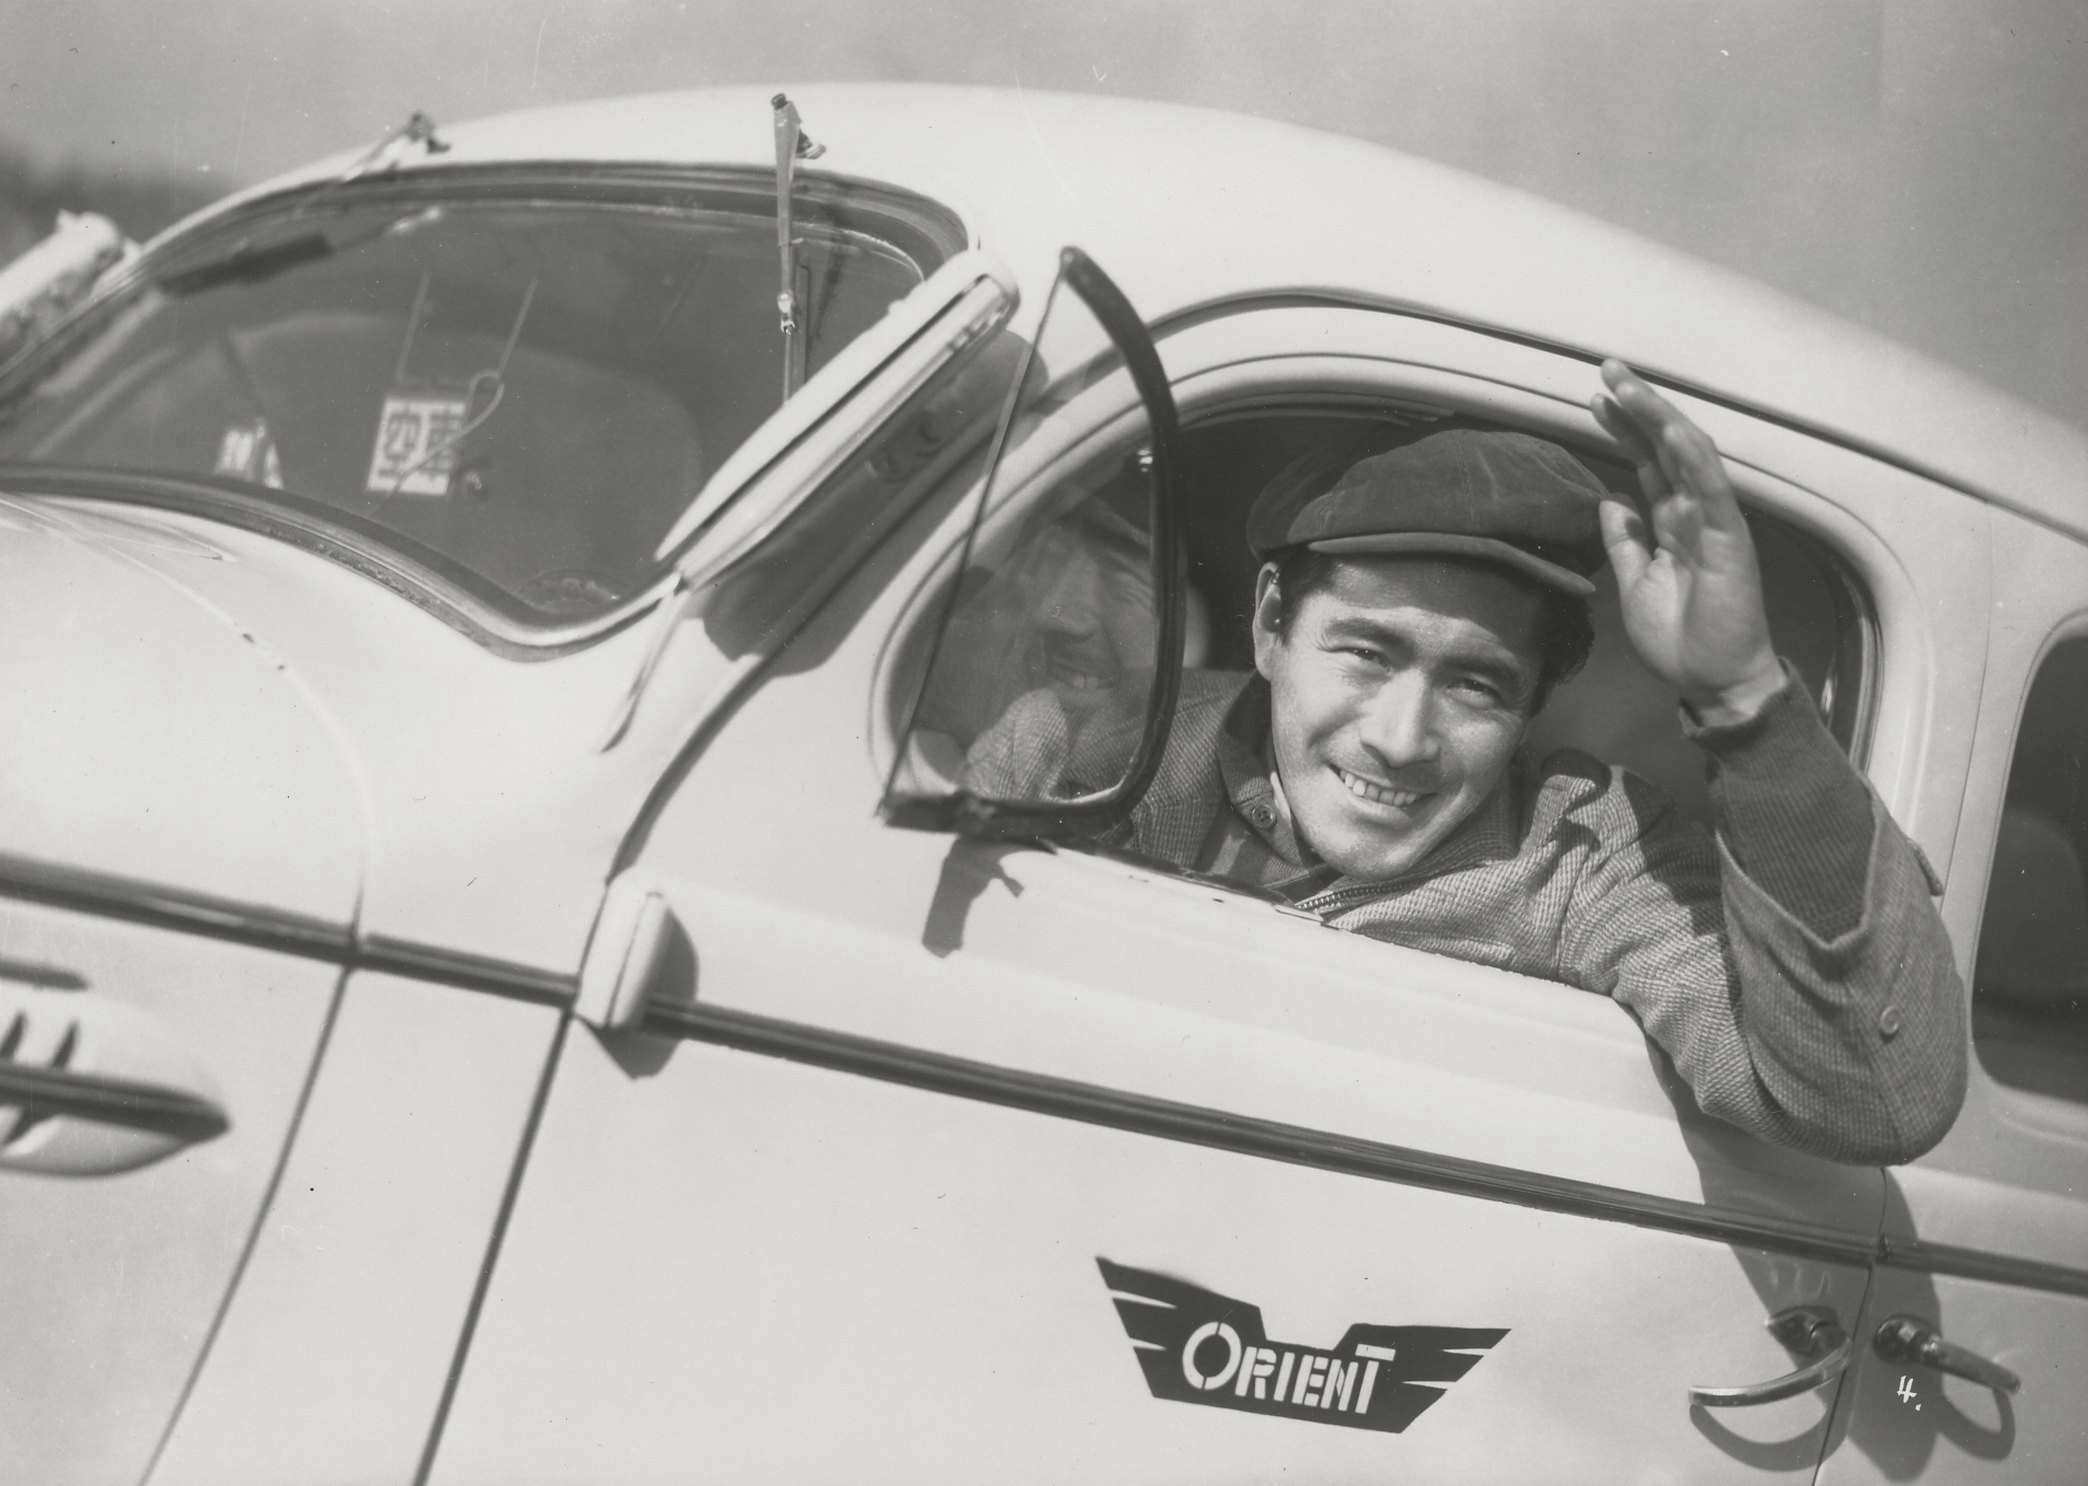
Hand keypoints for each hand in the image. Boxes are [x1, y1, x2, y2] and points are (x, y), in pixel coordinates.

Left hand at [1590, 359, 1784, 727]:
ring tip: (1628, 385)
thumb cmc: (1681, 638)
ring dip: (1658, 418)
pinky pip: (1710, 491)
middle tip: (1608, 369)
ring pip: (1687, 455)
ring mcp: (1713, 522)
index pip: (1646, 462)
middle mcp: (1693, 513)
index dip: (1623, 429)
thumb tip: (1610, 500)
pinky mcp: (1729, 540)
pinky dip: (1692, 459)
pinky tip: (1670, 431)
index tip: (1595, 400)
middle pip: (1664, 447)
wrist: (1712, 681)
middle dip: (1637, 407)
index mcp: (1672, 522)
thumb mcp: (1634, 584)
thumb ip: (1625, 541)